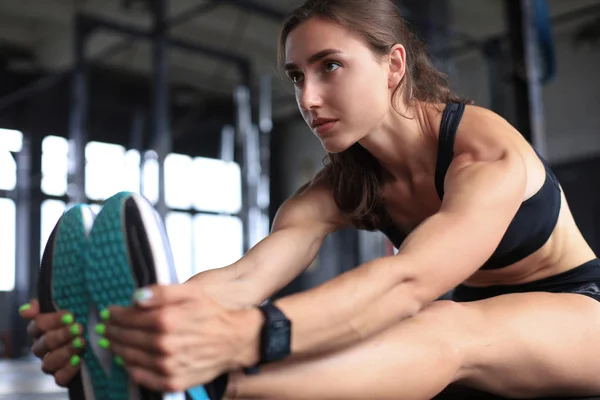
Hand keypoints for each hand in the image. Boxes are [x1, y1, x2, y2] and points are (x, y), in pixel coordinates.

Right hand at [19, 299, 85, 386]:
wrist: (94, 340)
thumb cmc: (76, 322)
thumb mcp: (65, 309)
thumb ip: (44, 305)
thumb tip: (27, 309)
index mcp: (40, 331)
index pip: (37, 326)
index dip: (52, 321)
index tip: (70, 316)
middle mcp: (42, 348)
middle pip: (45, 343)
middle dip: (62, 335)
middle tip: (79, 328)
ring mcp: (50, 363)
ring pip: (49, 362)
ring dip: (66, 351)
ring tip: (81, 342)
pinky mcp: (60, 376)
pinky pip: (59, 378)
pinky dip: (68, 369)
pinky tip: (79, 360)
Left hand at [103, 282, 261, 391]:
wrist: (235, 339)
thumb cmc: (212, 313)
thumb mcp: (191, 292)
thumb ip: (162, 291)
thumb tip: (135, 297)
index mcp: (167, 321)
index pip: (129, 318)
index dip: (115, 315)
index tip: (108, 313)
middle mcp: (165, 345)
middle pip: (126, 339)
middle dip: (113, 332)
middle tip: (106, 328)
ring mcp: (168, 366)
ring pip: (131, 359)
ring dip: (118, 349)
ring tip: (113, 342)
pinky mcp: (173, 381)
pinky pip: (142, 378)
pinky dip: (130, 369)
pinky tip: (127, 361)